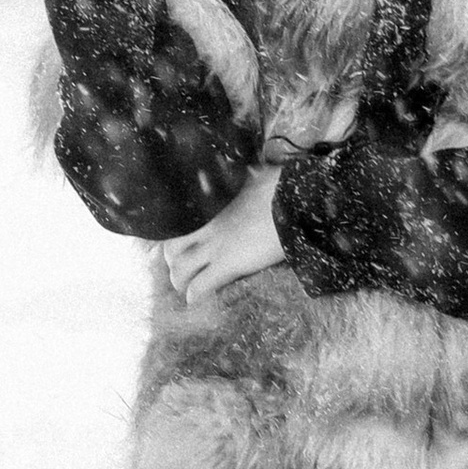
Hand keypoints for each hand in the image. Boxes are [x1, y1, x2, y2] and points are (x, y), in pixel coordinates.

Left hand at [163, 162, 287, 306]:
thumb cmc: (281, 186)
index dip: (174, 233)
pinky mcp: (228, 265)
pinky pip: (201, 285)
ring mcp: (216, 246)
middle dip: (172, 260)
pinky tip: (195, 300)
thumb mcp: (259, 176)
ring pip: (180, 269)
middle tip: (180, 267)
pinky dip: (195, 295)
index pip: (180, 221)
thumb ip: (249, 176)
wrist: (295, 204)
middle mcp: (208, 226)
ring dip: (179, 280)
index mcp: (212, 204)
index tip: (178, 241)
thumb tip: (256, 168)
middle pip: (172, 247)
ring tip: (185, 287)